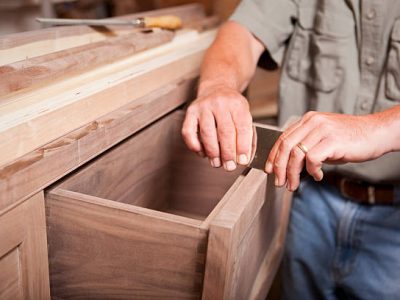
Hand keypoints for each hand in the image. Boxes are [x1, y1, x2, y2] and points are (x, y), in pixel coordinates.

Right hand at [182, 84, 252, 170]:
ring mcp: (203, 107)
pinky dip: (194, 145)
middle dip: (227, 153)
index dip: (242, 147)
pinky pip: (188, 131)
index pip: (241, 128)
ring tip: (216, 163)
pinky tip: (201, 153)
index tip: (242, 161)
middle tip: (229, 167)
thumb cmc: (232, 107)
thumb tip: (244, 159)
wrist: (216, 88)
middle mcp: (220, 103)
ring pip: (207, 133)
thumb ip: (247, 136)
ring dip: (212, 152)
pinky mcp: (191, 112)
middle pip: (225, 132)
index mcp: (237, 104)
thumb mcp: (245, 115)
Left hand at [265, 111, 387, 190]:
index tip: (269, 170)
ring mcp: (322, 130)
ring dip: (292, 174)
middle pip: (285, 146)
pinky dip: (311, 171)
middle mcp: (312, 122)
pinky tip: (318, 176)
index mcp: (308, 120)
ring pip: (296, 154)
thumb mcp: (323, 138)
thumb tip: (289, 165)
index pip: (283, 138)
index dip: (273, 156)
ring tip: (293, 185)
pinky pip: (312, 159)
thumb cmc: (350, 138)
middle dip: (279, 168)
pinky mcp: (332, 141)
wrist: (377, 132)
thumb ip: (306, 146)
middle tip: (279, 182)